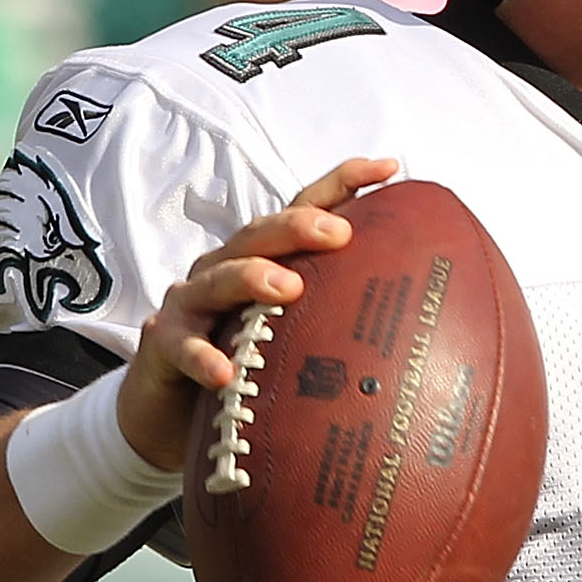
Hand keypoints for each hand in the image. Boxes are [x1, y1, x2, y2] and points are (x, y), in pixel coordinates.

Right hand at [118, 158, 398, 471]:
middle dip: (297, 228)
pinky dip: (203, 356)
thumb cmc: (242, 362)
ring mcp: (191, 304)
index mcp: (261, 259)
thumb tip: (418, 316)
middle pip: (259, 236)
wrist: (167, 413)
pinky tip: (224, 371)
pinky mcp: (162, 344)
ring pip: (218, 280)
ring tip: (288, 288)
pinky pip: (182, 346)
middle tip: (338, 233)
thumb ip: (338, 314)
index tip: (390, 167)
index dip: (341, 183)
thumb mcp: (291, 333)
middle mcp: (224, 269)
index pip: (302, 210)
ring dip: (252, 279)